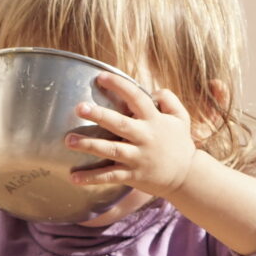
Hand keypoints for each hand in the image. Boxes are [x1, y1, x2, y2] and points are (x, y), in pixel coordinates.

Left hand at [66, 74, 204, 197]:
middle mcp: (145, 137)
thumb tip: (153, 90)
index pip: (136, 97)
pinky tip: (74, 177)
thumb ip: (169, 99)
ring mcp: (138, 158)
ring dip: (89, 145)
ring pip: (111, 150)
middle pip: (120, 124)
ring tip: (69, 140)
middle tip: (79, 108)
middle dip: (99, 115)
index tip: (100, 77)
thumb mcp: (181, 117)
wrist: (187, 177)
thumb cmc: (180, 143)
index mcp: (154, 120)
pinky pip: (110, 176)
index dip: (119, 86)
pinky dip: (92, 178)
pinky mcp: (133, 175)